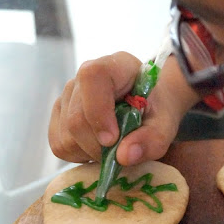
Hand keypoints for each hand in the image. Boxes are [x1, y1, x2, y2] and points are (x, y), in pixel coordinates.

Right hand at [49, 51, 199, 164]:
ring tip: (114, 147)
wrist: (149, 108)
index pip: (92, 79)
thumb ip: (152, 139)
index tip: (112, 140)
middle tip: (122, 152)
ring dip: (91, 152)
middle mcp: (82, 78)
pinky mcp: (58, 117)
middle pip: (76, 119)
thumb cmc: (156, 111)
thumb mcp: (165, 125)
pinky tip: (99, 147)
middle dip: (99, 146)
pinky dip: (81, 155)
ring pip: (66, 136)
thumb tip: (124, 157)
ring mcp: (66, 96)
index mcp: (114, 67)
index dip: (98, 113)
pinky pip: (60, 145)